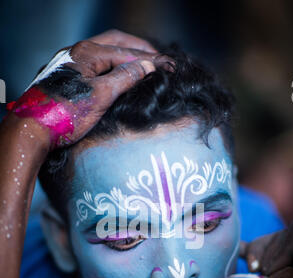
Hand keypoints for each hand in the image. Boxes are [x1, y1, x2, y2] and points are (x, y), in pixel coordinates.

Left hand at [6, 30, 167, 148]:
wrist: (32, 129)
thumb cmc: (64, 113)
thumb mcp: (101, 96)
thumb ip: (125, 78)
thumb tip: (147, 67)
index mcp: (87, 53)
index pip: (127, 53)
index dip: (149, 60)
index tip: (168, 66)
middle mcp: (77, 52)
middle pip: (115, 42)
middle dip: (138, 49)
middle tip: (157, 58)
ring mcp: (69, 63)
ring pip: (103, 51)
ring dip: (123, 54)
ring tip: (140, 64)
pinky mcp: (64, 76)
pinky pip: (93, 63)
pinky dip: (110, 65)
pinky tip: (116, 74)